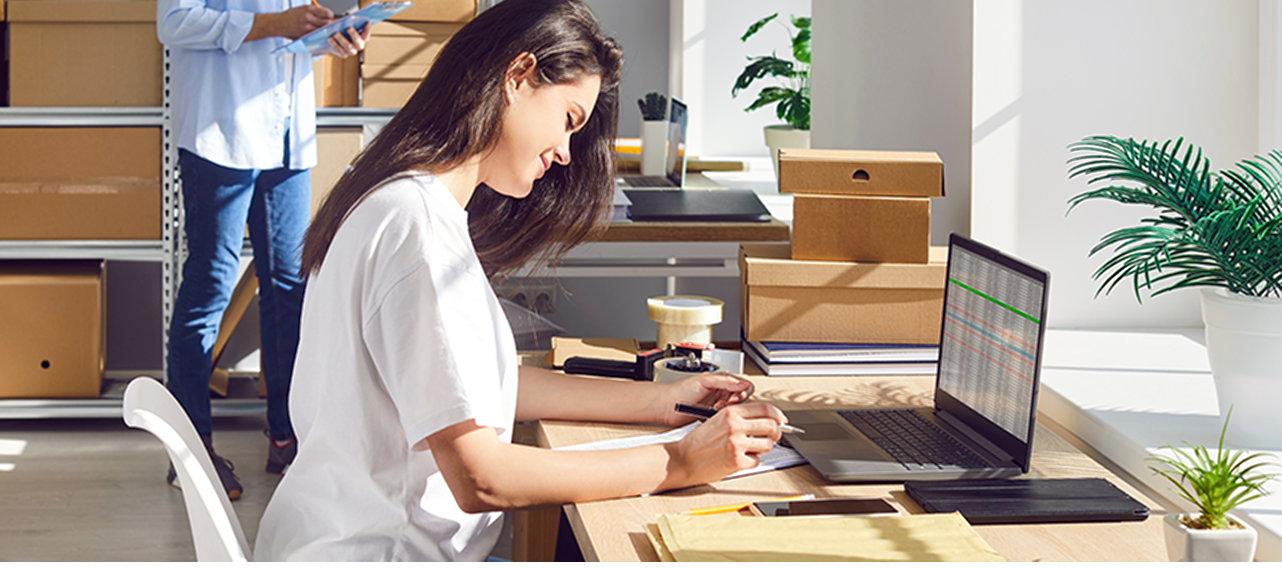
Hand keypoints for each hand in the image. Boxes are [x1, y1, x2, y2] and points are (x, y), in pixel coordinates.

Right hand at [275, 5, 333, 39]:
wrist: (278, 23)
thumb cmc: (290, 16)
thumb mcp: (302, 8)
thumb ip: (314, 11)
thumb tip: (326, 14)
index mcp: (308, 9)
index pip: (326, 13)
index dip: (329, 15)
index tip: (329, 16)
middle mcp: (308, 17)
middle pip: (326, 22)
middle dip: (326, 23)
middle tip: (324, 23)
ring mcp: (306, 27)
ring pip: (321, 30)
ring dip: (322, 29)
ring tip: (317, 28)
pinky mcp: (304, 34)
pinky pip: (315, 35)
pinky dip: (316, 34)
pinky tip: (313, 32)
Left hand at [317, 24, 370, 58]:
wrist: (333, 40)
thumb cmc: (342, 30)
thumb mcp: (347, 25)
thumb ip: (350, 23)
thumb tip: (351, 19)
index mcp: (362, 38)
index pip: (366, 34)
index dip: (367, 29)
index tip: (367, 22)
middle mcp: (358, 46)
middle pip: (358, 42)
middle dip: (354, 34)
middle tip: (348, 28)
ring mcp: (351, 51)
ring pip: (348, 47)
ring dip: (342, 39)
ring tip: (335, 33)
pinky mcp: (343, 54)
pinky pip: (340, 50)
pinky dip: (334, 44)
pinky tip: (330, 38)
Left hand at [656, 372, 754, 425]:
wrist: (666, 406)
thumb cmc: (680, 390)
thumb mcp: (703, 381)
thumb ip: (724, 381)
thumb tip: (742, 383)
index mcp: (722, 381)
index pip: (743, 385)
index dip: (743, 392)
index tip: (735, 397)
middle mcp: (721, 393)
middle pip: (742, 399)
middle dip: (735, 403)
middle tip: (724, 404)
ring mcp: (718, 406)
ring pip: (735, 411)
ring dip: (728, 411)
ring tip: (715, 409)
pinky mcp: (713, 418)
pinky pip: (725, 421)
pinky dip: (722, 420)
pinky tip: (713, 416)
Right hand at [666, 402, 786, 485]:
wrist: (683, 459)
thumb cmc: (698, 442)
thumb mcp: (717, 420)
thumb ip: (739, 417)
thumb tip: (764, 420)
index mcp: (730, 412)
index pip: (765, 408)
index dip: (778, 414)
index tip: (782, 420)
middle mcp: (735, 426)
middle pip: (771, 426)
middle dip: (776, 433)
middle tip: (773, 436)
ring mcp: (736, 443)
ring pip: (767, 444)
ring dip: (763, 448)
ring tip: (751, 449)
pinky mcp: (737, 460)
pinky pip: (757, 461)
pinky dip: (752, 461)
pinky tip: (740, 459)